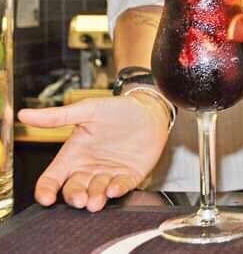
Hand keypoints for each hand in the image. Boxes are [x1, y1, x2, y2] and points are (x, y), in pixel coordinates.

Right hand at [17, 94, 168, 211]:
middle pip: (73, 190)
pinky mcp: (129, 176)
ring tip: (95, 200)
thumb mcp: (87, 110)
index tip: (46, 197)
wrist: (149, 110)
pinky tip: (114, 189)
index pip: (53, 178)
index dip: (46, 190)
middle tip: (79, 199)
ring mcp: (108, 174)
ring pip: (96, 192)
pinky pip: (121, 187)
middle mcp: (88, 168)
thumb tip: (25, 114)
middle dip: (75, 196)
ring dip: (95, 197)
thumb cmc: (117, 109)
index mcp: (73, 155)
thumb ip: (58, 116)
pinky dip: (117, 189)